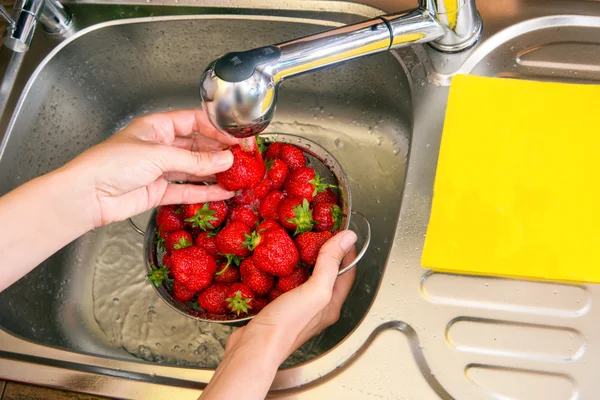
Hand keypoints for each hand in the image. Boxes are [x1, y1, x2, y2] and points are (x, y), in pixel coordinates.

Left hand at [65, 109, 240, 227]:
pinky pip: (187, 190)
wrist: (88, 195)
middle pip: (197, 146)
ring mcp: (161, 170)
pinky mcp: (159, 191)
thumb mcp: (158, 155)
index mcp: (157, 127)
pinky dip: (205, 192)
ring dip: (216, 172)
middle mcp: (160, 146)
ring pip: (195, 169)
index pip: (194, 122)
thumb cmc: (113, 163)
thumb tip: (226, 160)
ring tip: (239, 175)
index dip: (217, 129)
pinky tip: (224, 192)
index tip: (237, 137)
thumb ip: (194, 161)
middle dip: (220, 152)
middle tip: (243, 158)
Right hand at [200, 230, 357, 399]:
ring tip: (294, 243)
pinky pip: (285, 285)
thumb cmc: (287, 324)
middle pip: (326, 274)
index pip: (348, 273)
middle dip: (323, 253)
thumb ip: (331, 264)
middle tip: (314, 233)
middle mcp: (318, 309)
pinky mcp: (279, 309)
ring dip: (301, 261)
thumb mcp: (315, 290)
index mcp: (332, 305)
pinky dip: (282, 271)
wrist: (254, 348)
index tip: (340, 233)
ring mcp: (298, 309)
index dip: (347, 251)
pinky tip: (274, 263)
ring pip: (304, 279)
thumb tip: (348, 238)